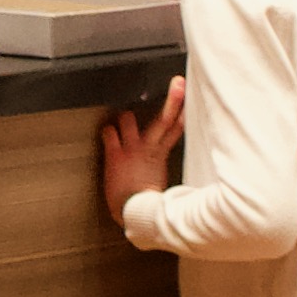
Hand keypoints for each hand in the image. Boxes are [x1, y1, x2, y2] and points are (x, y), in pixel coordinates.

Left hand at [96, 77, 186, 220]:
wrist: (135, 213)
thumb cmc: (148, 201)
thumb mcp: (161, 180)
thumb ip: (162, 164)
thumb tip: (169, 163)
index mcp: (161, 155)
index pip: (177, 129)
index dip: (183, 112)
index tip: (189, 95)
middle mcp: (149, 149)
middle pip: (165, 120)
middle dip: (174, 100)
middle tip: (179, 83)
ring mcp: (132, 150)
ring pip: (131, 121)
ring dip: (127, 117)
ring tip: (126, 116)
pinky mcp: (115, 155)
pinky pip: (110, 133)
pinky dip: (108, 130)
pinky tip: (107, 131)